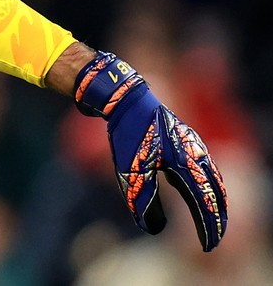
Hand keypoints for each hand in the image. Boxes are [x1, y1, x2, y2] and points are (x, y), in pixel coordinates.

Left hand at [75, 50, 228, 249]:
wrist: (127, 98)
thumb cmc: (129, 132)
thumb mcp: (130, 171)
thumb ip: (143, 201)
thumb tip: (153, 228)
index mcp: (187, 166)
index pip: (205, 204)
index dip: (207, 227)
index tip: (207, 246)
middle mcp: (197, 156)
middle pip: (216, 193)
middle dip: (217, 217)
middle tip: (214, 237)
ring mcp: (195, 146)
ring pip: (214, 179)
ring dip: (215, 201)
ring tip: (212, 219)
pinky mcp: (188, 140)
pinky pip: (206, 168)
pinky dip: (209, 185)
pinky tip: (198, 192)